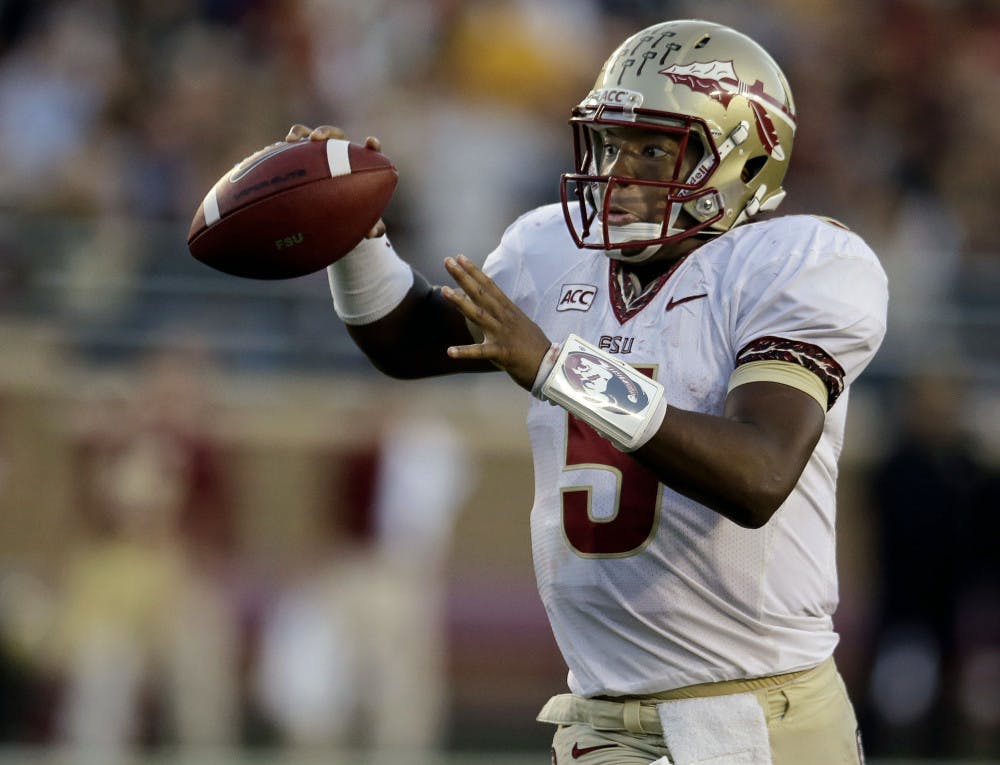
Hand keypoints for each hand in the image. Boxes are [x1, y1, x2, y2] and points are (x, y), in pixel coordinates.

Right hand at [285, 123, 385, 237]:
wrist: (332, 215)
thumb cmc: (351, 215)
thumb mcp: (362, 222)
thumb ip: (373, 227)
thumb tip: (372, 233)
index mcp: (358, 164)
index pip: (367, 151)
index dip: (371, 146)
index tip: (371, 142)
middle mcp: (338, 154)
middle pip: (335, 136)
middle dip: (326, 132)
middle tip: (317, 139)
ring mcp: (319, 154)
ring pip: (309, 137)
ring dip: (301, 134)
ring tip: (291, 140)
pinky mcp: (302, 159)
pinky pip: (291, 151)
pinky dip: (283, 151)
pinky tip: (274, 154)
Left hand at [442, 255, 551, 390]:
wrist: (551, 365)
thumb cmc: (533, 346)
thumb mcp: (518, 323)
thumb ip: (501, 313)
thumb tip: (490, 305)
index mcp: (508, 310)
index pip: (489, 286)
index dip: (474, 271)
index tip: (460, 257)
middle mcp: (504, 318)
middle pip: (481, 293)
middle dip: (464, 277)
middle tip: (447, 261)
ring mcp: (503, 334)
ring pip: (479, 315)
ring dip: (461, 303)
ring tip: (443, 291)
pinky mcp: (503, 353)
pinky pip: (481, 352)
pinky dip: (465, 352)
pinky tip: (450, 351)